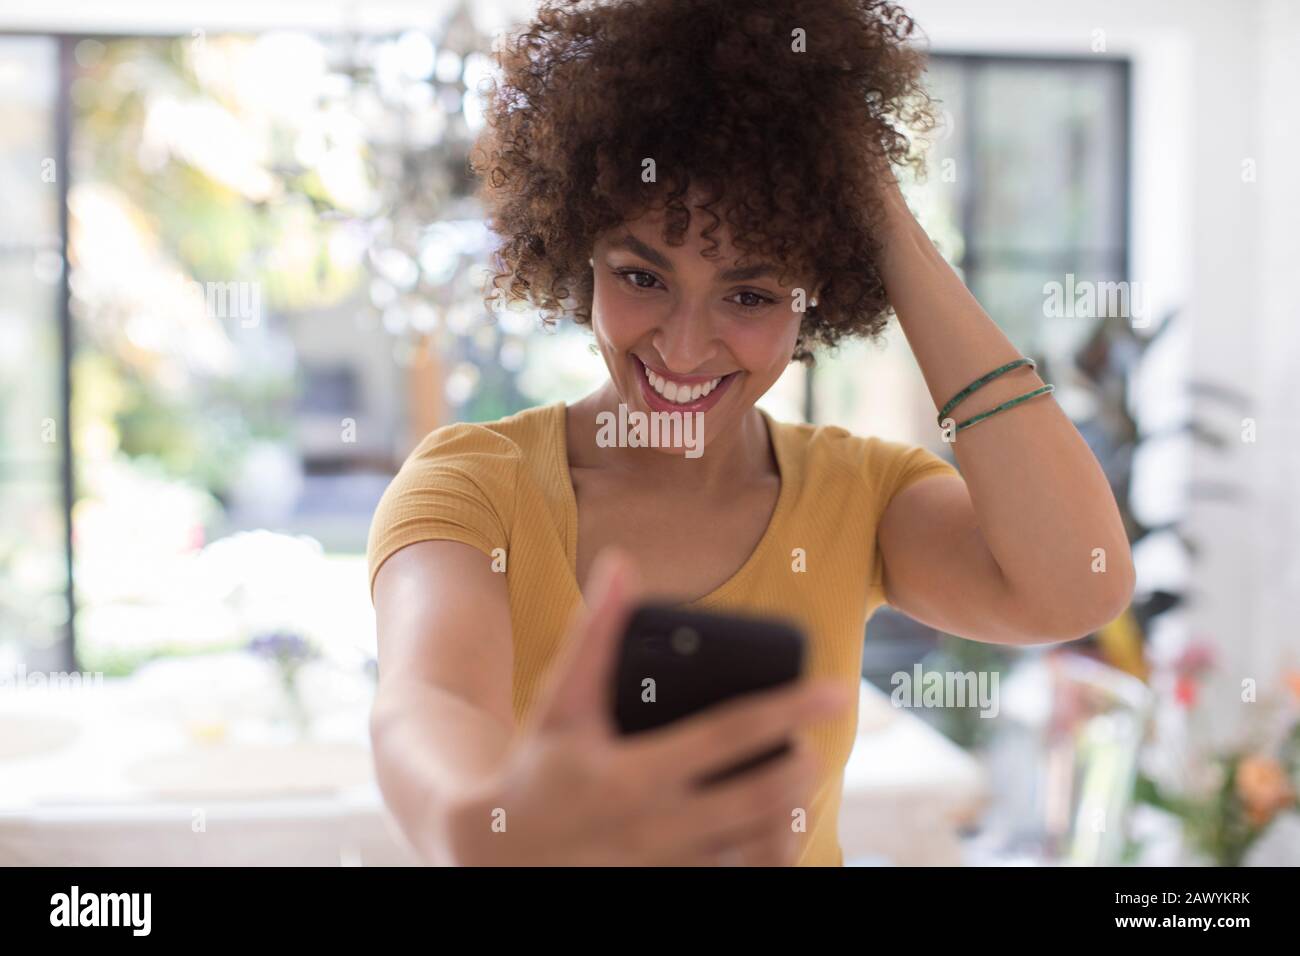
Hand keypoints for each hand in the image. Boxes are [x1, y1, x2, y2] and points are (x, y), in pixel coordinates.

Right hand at [442, 547, 853, 865]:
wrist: (498, 857)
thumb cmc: (535, 768)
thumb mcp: (559, 704)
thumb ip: (593, 635)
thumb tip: (621, 563)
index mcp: (632, 774)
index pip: (730, 735)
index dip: (789, 709)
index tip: (836, 690)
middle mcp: (655, 830)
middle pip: (762, 799)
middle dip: (800, 768)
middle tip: (808, 746)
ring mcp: (666, 872)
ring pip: (760, 849)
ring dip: (789, 815)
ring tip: (791, 784)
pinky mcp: (669, 894)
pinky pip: (739, 880)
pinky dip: (764, 855)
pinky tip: (769, 830)